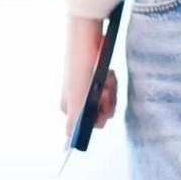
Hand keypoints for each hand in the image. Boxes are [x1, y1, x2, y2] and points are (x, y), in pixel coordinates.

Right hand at [60, 15, 116, 149]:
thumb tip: (68, 144)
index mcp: (69, 107)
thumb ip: (74, 120)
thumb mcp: (77, 95)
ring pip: (109, 102)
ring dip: (110, 90)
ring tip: (106, 76)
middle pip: (102, 115)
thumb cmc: (80, 65)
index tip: (99, 103)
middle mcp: (78, 101)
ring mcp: (89, 89)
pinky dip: (112, 82)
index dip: (96, 119)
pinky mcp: (98, 79)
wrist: (88, 35)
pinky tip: (108, 72)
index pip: (86, 127)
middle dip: (107, 102)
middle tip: (104, 87)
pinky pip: (111, 89)